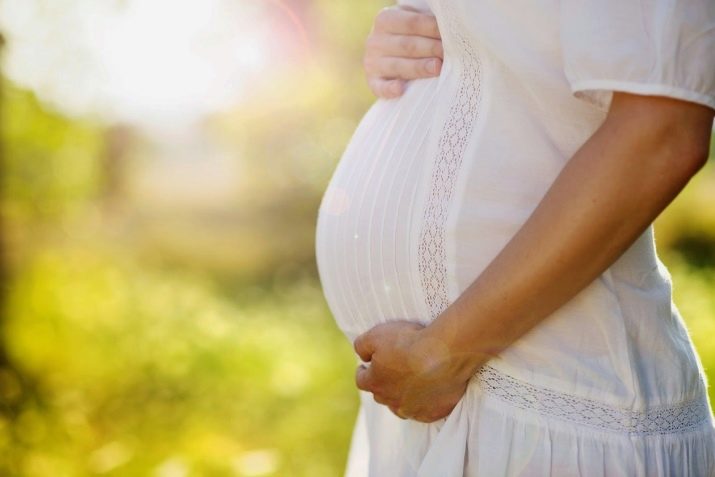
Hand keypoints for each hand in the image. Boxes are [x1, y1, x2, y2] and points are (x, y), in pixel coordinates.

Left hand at [353, 320, 468, 422]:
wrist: (445, 354)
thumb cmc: (410, 343)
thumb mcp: (376, 335)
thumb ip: (362, 346)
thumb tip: (362, 356)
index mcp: (375, 383)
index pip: (362, 380)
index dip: (363, 372)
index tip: (366, 367)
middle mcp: (391, 401)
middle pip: (381, 395)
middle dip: (383, 384)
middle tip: (390, 372)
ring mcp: (413, 409)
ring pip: (401, 406)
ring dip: (402, 397)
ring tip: (408, 385)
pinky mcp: (434, 413)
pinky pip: (424, 411)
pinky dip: (423, 403)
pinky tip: (428, 393)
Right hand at [363, 5, 442, 98]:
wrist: (387, 49)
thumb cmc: (408, 33)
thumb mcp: (412, 19)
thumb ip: (424, 21)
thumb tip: (448, 27)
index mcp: (385, 19)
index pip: (412, 23)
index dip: (433, 29)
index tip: (452, 35)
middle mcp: (375, 41)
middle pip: (407, 45)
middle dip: (430, 49)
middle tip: (448, 53)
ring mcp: (372, 63)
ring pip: (398, 66)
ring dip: (419, 68)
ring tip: (437, 68)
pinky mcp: (373, 82)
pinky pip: (380, 87)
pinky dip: (389, 89)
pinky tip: (401, 90)